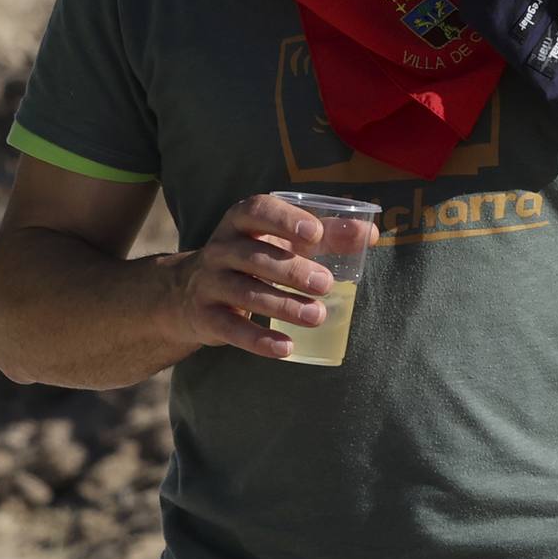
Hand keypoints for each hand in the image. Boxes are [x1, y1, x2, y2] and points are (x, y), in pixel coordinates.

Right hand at [166, 194, 360, 361]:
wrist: (188, 293)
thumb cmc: (250, 258)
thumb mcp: (278, 240)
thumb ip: (325, 235)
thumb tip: (370, 234)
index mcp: (239, 222)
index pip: (257, 211)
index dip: (284, 220)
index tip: (314, 233)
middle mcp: (220, 248)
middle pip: (254, 256)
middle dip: (292, 270)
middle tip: (326, 284)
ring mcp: (209, 283)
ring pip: (245, 292)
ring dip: (284, 305)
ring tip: (317, 316)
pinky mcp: (206, 316)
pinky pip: (231, 328)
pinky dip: (258, 339)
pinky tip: (286, 347)